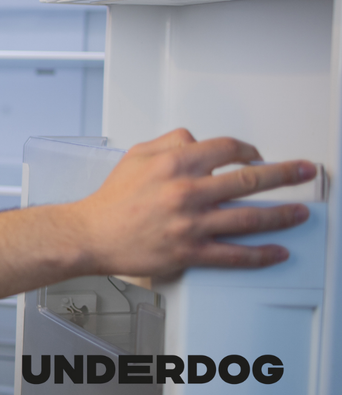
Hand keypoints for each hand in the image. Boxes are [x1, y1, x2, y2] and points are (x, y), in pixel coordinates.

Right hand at [70, 128, 314, 276]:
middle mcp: (186, 192)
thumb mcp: (136, 155)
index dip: (249, 150)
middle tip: (303, 172)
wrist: (91, 235)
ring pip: (249, 218)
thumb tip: (198, 140)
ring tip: (300, 212)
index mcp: (175, 164)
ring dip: (282, 214)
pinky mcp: (189, 252)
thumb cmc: (112, 199)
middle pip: (249, 180)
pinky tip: (277, 250)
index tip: (258, 156)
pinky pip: (233, 254)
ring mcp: (191, 224)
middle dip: (284, 175)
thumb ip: (170, 142)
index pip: (227, 149)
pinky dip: (261, 254)